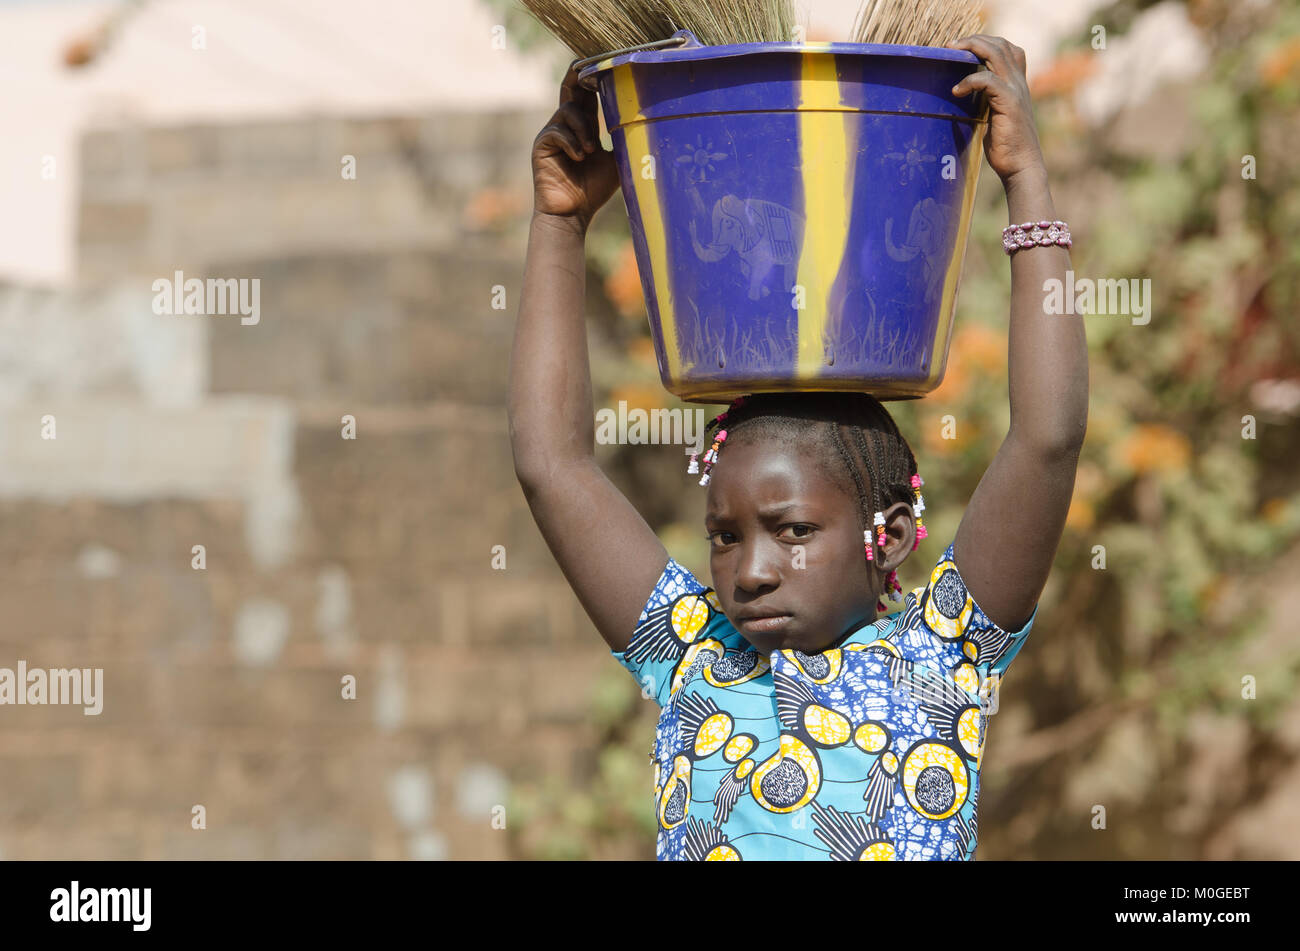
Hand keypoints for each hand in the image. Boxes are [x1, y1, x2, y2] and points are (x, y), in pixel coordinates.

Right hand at [532, 61, 620, 233]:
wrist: (573, 214)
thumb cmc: (594, 190)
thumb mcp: (616, 162)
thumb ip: (622, 141)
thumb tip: (647, 125)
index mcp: (584, 127)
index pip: (587, 95)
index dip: (593, 79)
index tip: (604, 64)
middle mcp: (566, 126)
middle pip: (570, 90)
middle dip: (578, 76)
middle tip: (585, 67)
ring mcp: (552, 135)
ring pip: (567, 111)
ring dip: (583, 128)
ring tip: (590, 150)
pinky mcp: (541, 146)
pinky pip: (556, 131)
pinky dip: (571, 143)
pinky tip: (579, 158)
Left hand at [947, 35, 1044, 183]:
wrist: (1021, 166)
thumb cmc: (1005, 146)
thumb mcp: (994, 116)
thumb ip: (987, 101)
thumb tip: (965, 96)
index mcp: (1017, 84)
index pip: (1007, 48)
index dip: (986, 42)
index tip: (962, 48)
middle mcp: (1019, 82)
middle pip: (1000, 44)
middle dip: (974, 40)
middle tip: (951, 45)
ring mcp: (1015, 90)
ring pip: (995, 53)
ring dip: (971, 49)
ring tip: (951, 53)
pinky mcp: (1009, 102)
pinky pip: (988, 80)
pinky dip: (970, 80)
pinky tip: (957, 90)